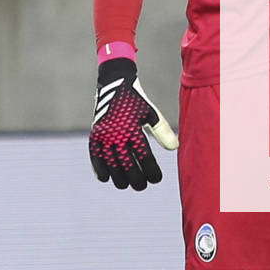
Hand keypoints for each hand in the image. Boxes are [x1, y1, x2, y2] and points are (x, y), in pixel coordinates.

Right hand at [89, 58, 177, 190]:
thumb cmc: (137, 101)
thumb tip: (175, 148)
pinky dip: (99, 169)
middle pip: (126, 166)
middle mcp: (117, 134)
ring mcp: (104, 136)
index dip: (151, 171)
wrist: (114, 83)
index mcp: (133, 129)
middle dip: (136, 179)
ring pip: (110, 165)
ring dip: (118, 178)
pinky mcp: (94, 135)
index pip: (144, 158)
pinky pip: (95, 157)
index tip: (157, 179)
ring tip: (126, 185)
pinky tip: (106, 178)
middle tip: (142, 186)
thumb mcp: (151, 113)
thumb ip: (163, 131)